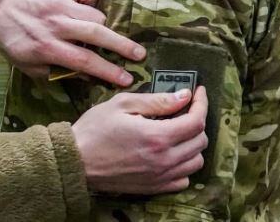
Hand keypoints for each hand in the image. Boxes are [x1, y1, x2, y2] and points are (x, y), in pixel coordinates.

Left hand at [0, 0, 144, 85]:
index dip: (109, 71)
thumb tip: (86, 77)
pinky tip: (88, 6)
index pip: (85, 61)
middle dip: (122, 46)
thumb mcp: (28, 65)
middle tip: (139, 55)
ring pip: (96, 14)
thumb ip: (56, 72)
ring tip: (101, 32)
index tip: (127, 79)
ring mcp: (59, 2)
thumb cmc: (13, 39)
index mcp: (47, 47)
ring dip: (102, 25)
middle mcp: (56, 24)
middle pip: (98, 34)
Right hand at [72, 87, 208, 194]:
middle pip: (200, 141)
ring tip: (177, 130)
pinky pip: (184, 179)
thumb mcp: (121, 104)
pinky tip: (170, 152)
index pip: (196, 121)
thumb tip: (184, 96)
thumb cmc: (95, 129)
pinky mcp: (155, 187)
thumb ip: (156, 101)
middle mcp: (165, 159)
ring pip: (196, 161)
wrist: (77, 160)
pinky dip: (184, 165)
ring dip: (193, 144)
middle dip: (197, 121)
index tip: (198, 92)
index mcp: (157, 136)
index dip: (201, 104)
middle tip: (183, 109)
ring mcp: (161, 176)